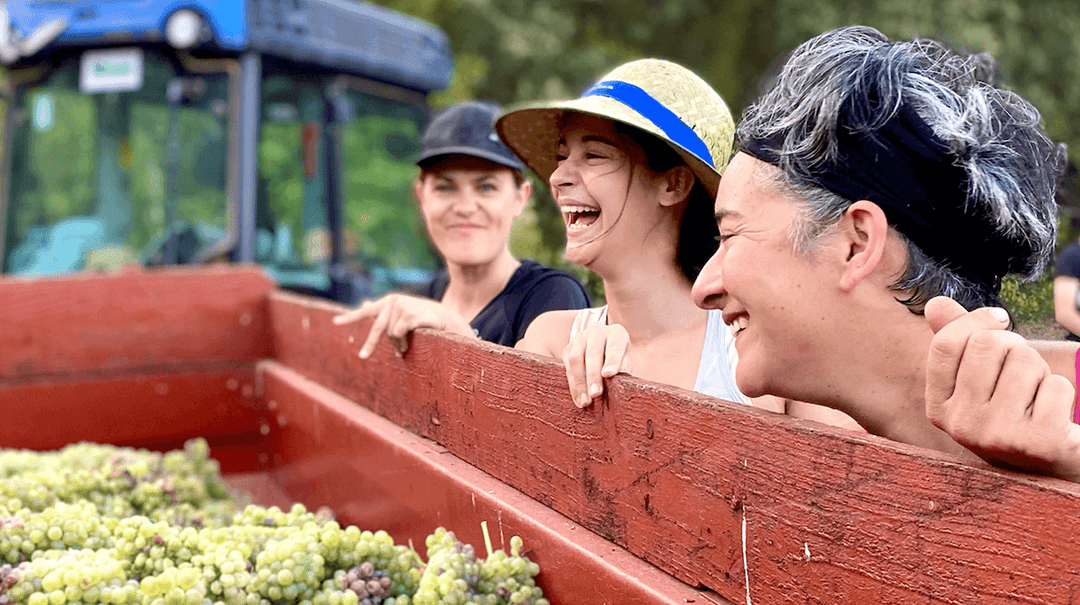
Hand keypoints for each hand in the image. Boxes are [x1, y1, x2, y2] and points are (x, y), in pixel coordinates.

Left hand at [332, 294, 473, 357]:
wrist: (448, 321)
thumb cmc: (425, 320)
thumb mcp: (403, 315)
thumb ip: (384, 311)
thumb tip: (365, 302)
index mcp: (390, 301)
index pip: (367, 311)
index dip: (350, 317)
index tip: (335, 322)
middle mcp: (394, 301)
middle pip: (377, 327)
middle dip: (371, 344)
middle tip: (363, 356)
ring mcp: (402, 306)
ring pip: (390, 333)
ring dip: (398, 344)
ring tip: (407, 345)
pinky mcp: (410, 313)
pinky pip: (399, 334)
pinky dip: (404, 342)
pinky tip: (412, 342)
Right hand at [562, 323, 631, 407]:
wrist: (603, 346)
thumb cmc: (618, 358)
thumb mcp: (626, 361)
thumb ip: (623, 369)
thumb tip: (617, 382)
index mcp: (616, 333)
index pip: (614, 346)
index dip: (612, 360)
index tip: (609, 374)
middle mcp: (597, 332)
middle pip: (593, 353)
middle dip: (593, 375)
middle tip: (595, 394)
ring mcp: (580, 339)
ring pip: (576, 359)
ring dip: (580, 383)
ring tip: (586, 401)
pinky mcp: (568, 349)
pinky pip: (567, 367)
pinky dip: (573, 386)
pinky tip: (579, 399)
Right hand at [924, 296, 1079, 481]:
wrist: (1047, 467)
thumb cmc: (1011, 411)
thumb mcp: (977, 380)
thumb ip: (957, 341)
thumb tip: (936, 303)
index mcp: (938, 408)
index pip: (947, 344)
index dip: (976, 321)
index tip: (998, 319)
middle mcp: (961, 425)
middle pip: (988, 345)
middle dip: (1014, 347)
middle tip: (1020, 372)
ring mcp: (999, 436)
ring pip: (1025, 360)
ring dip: (1039, 371)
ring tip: (1035, 395)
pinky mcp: (1040, 442)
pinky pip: (1057, 385)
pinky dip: (1062, 392)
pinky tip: (1052, 414)